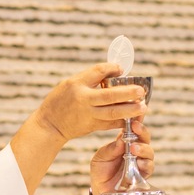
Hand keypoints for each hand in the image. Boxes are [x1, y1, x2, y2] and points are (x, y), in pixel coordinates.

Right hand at [32, 63, 148, 142]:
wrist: (50, 125)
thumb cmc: (60, 101)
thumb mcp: (70, 84)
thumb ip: (89, 79)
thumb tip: (114, 74)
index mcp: (77, 84)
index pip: (98, 71)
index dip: (112, 68)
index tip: (121, 69)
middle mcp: (83, 99)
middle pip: (109, 95)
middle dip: (127, 93)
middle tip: (141, 91)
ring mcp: (88, 114)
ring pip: (112, 112)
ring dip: (129, 109)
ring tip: (143, 107)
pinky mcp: (91, 126)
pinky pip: (110, 124)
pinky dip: (122, 121)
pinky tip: (133, 118)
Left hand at [89, 119, 154, 194]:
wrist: (102, 191)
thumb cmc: (101, 171)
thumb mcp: (100, 158)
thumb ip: (110, 149)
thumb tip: (121, 139)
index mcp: (125, 142)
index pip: (133, 129)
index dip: (136, 120)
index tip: (135, 112)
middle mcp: (136, 150)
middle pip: (144, 137)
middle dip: (141, 131)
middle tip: (135, 126)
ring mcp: (141, 162)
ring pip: (149, 152)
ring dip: (142, 148)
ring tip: (133, 148)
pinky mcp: (143, 175)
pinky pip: (149, 168)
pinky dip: (145, 164)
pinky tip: (139, 163)